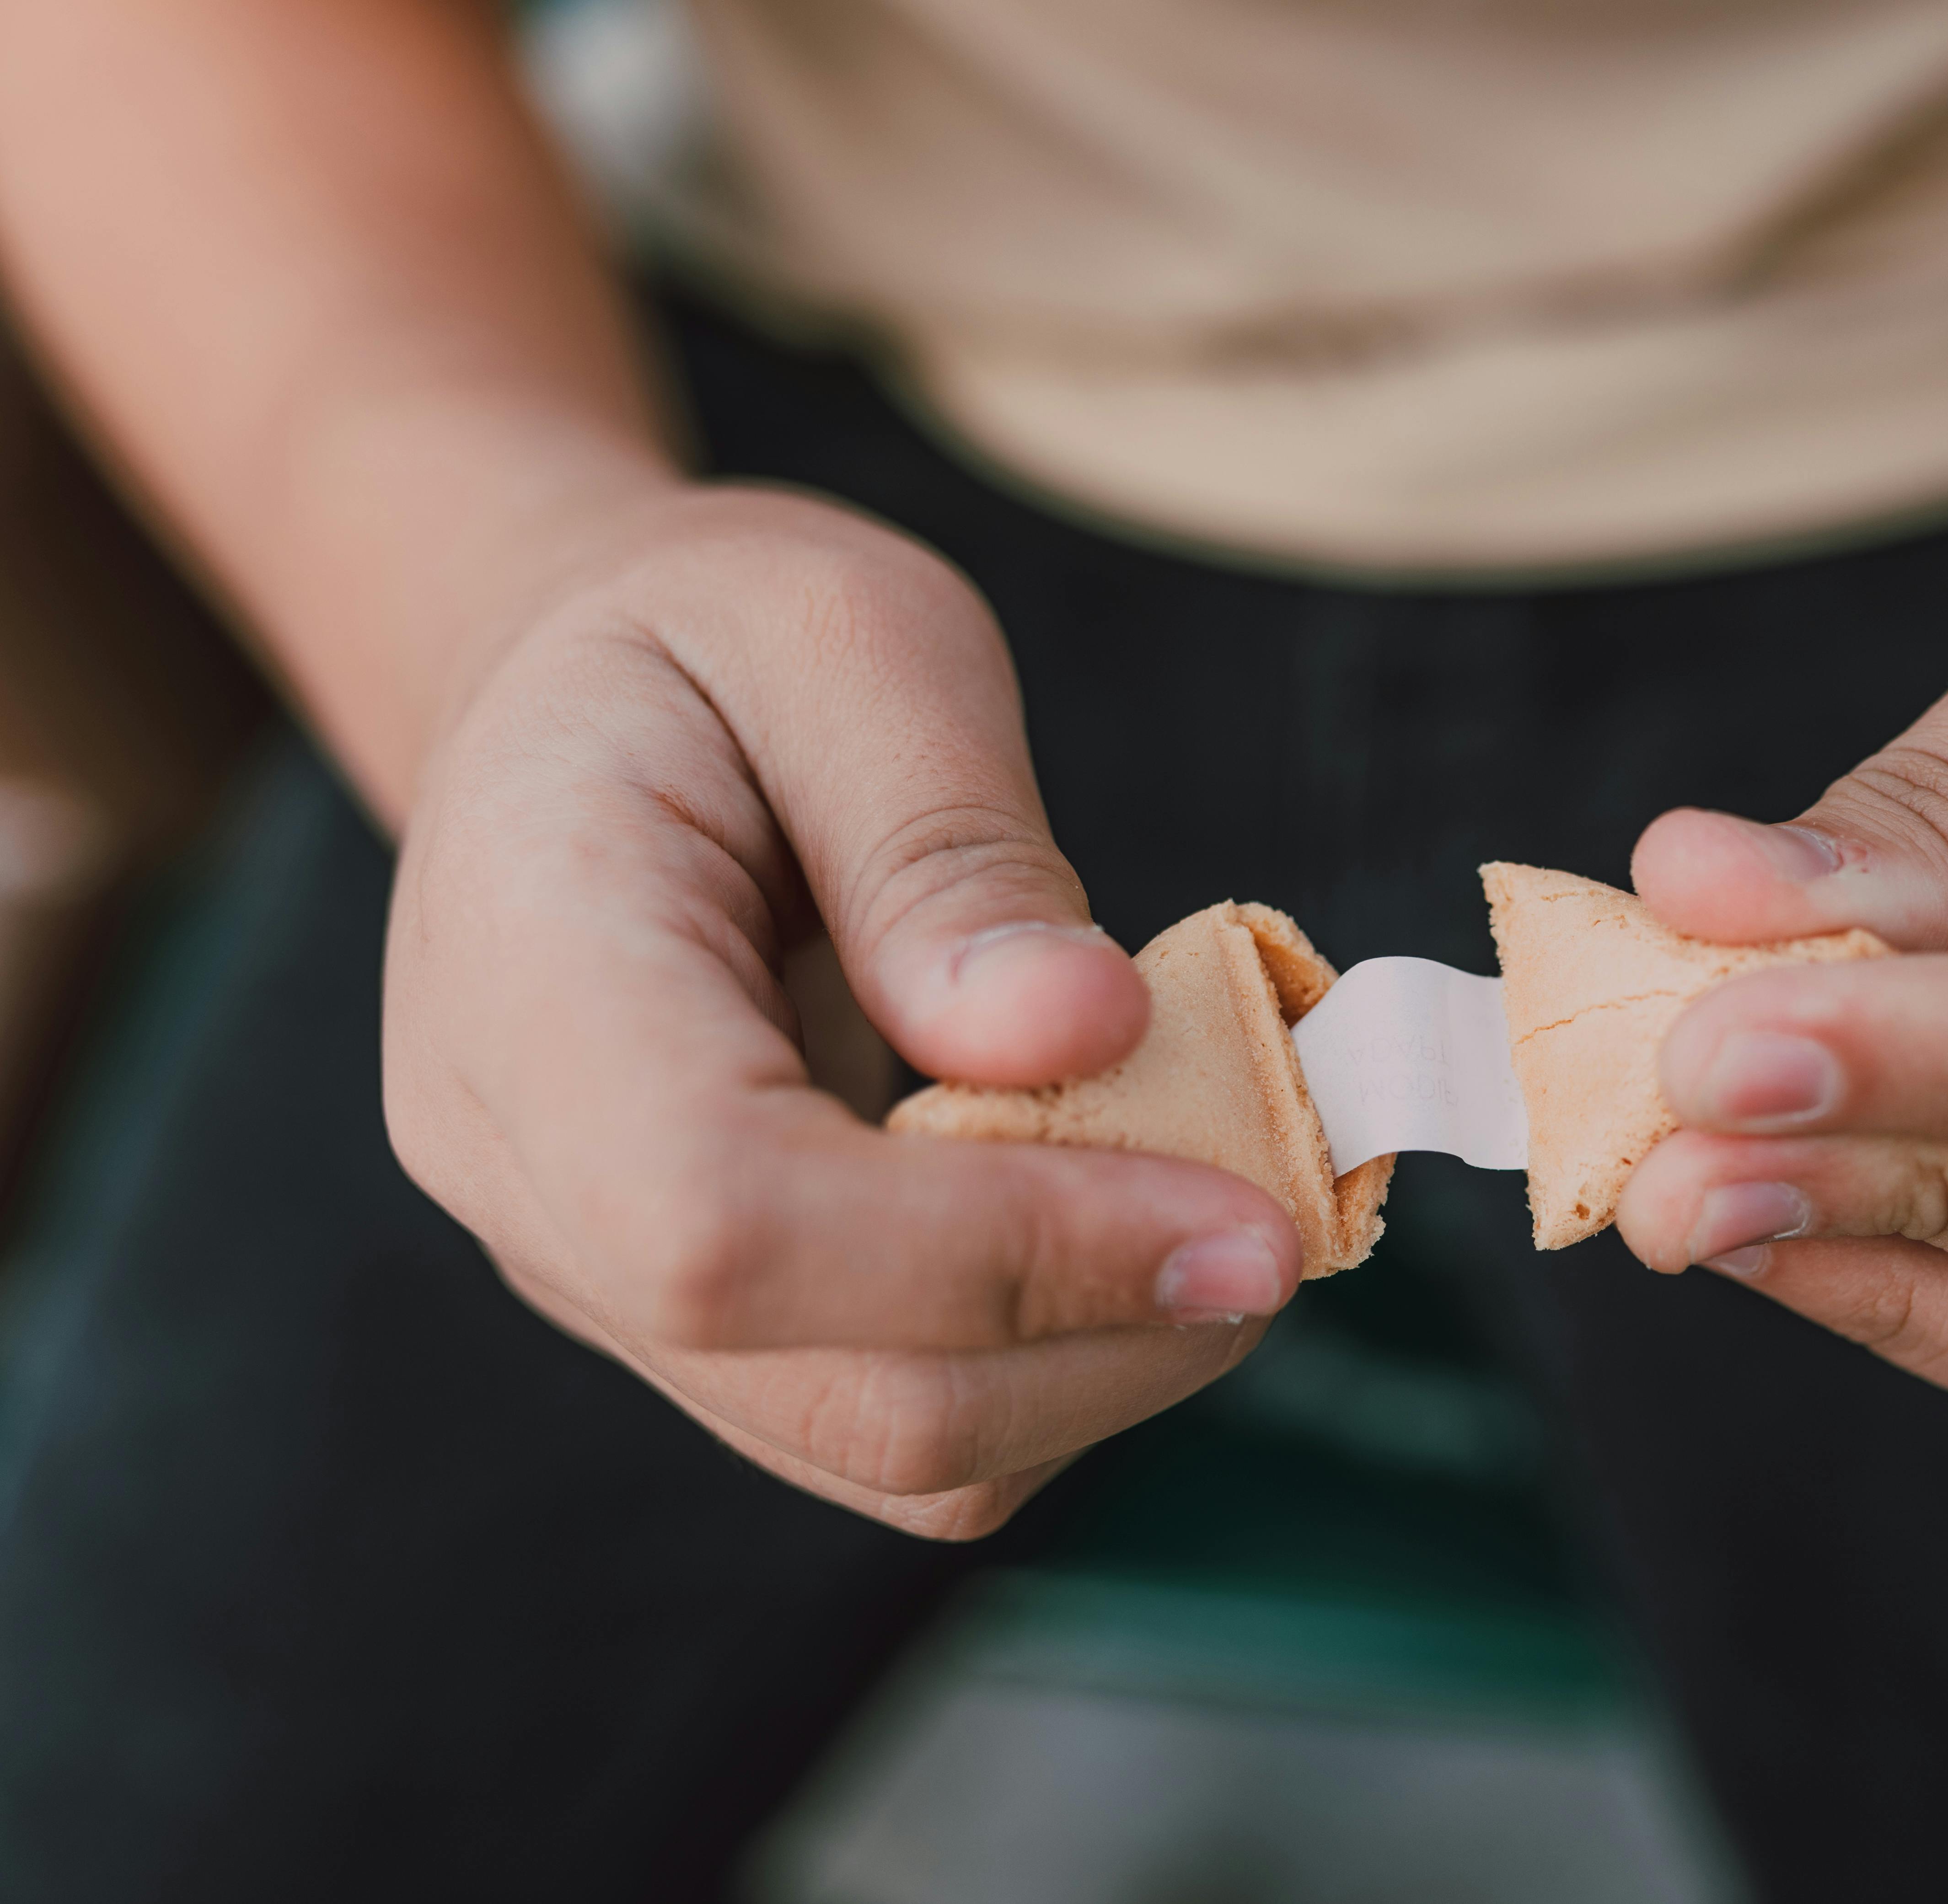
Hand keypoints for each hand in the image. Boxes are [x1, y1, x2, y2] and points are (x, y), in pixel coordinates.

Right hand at [385, 486, 1305, 1535]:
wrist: (578, 701)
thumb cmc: (710, 640)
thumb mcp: (842, 640)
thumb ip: (948, 849)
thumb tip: (1089, 1032)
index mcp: (521, 978)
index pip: (726, 1221)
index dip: (1003, 1254)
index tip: (1245, 1216)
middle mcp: (523, 1173)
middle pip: (828, 1385)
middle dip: (1104, 1330)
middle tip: (1294, 1213)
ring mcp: (595, 1268)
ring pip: (880, 1439)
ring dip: (1104, 1356)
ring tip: (1230, 1197)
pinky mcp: (694, 1314)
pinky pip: (893, 1409)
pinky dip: (1058, 1350)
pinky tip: (1132, 1211)